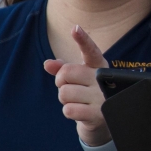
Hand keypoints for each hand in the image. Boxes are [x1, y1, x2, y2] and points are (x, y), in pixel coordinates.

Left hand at [44, 26, 111, 144]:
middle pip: (66, 73)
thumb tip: (47, 64)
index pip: (90, 51)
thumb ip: (63, 68)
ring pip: (64, 93)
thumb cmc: (88, 94)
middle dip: (61, 82)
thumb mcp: (78, 78)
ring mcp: (101, 98)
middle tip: (71, 87)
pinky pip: (68, 110)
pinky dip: (69, 111)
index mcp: (99, 66)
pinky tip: (80, 112)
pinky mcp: (97, 115)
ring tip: (78, 101)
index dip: (82, 39)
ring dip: (65, 100)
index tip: (75, 28)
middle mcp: (103, 79)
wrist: (103, 122)